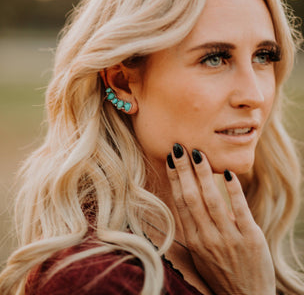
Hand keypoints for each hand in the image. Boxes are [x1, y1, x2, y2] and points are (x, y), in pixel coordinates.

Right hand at [166, 144, 275, 294]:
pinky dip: (233, 191)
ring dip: (204, 174)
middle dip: (184, 170)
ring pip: (212, 200)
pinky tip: (228, 174)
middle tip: (179, 147)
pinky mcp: (250, 238)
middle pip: (192, 197)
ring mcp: (228, 238)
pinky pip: (240, 210)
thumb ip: (200, 226)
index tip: (170, 159)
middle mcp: (207, 238)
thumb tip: (200, 196)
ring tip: (198, 153)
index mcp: (194, 240)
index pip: (180, 202)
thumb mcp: (203, 253)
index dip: (175, 179)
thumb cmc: (223, 273)